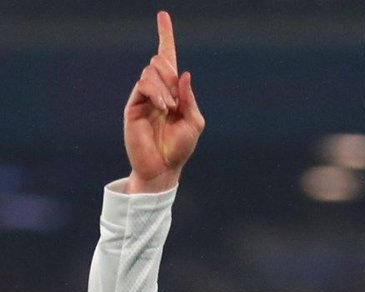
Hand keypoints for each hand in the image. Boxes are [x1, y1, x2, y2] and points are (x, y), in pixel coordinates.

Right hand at [125, 11, 203, 193]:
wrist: (163, 166)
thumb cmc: (180, 147)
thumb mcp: (194, 122)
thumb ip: (189, 98)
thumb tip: (184, 73)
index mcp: (174, 92)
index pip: (168, 58)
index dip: (165, 36)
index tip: (163, 15)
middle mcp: (157, 90)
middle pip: (160, 61)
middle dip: (170, 74)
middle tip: (175, 99)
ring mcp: (144, 96)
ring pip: (151, 71)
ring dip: (165, 88)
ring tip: (169, 108)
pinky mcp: (133, 105)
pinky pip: (143, 85)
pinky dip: (157, 93)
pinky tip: (163, 107)